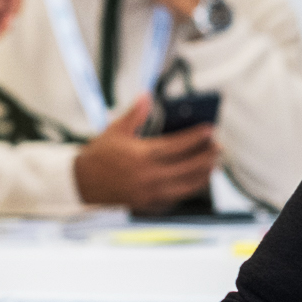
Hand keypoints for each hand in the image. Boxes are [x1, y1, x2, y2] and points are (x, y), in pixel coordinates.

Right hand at [73, 97, 219, 211]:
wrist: (82, 184)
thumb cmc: (98, 156)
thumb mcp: (115, 130)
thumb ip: (136, 114)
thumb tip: (147, 96)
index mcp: (143, 155)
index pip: (179, 145)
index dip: (197, 137)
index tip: (210, 129)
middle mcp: (150, 176)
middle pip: (190, 167)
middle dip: (208, 156)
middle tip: (218, 147)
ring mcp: (152, 193)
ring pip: (188, 186)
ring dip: (204, 174)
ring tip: (213, 164)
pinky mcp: (150, 205)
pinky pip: (177, 198)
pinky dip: (189, 188)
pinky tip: (195, 180)